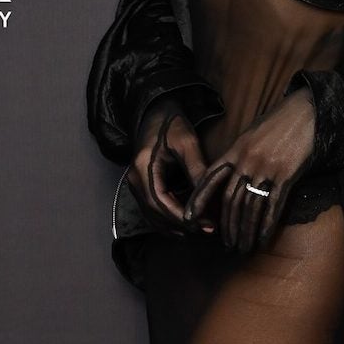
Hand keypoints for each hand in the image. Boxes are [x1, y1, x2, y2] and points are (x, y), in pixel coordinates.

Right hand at [127, 96, 214, 232]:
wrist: (156, 113)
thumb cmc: (172, 124)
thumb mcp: (187, 142)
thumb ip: (196, 168)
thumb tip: (209, 196)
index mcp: (143, 168)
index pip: (160, 203)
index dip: (182, 218)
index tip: (204, 225)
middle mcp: (135, 180)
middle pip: (155, 215)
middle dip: (181, 226)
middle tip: (207, 230)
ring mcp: (135, 185)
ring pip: (152, 217)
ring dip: (175, 227)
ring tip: (200, 229)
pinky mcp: (140, 187)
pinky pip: (152, 211)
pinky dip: (168, 220)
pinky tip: (187, 222)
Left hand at [185, 89, 315, 252]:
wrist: (306, 111)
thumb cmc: (279, 122)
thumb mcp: (251, 133)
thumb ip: (238, 154)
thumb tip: (230, 176)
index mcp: (235, 149)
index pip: (210, 178)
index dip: (199, 199)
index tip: (189, 218)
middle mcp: (246, 160)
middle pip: (231, 199)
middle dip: (227, 226)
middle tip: (227, 244)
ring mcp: (265, 168)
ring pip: (250, 207)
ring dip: (245, 231)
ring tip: (243, 247)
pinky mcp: (285, 175)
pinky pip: (272, 206)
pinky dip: (266, 226)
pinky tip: (263, 239)